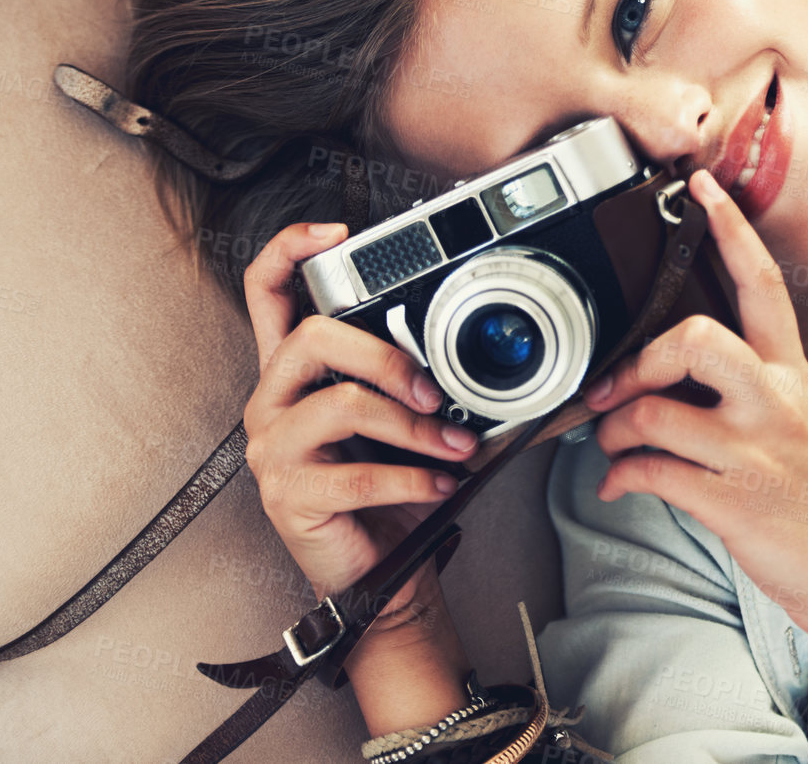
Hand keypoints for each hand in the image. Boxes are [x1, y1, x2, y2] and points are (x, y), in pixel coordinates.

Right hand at [241, 222, 481, 631]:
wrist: (382, 574)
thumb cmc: (396, 490)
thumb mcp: (417, 423)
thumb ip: (448, 383)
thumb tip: (540, 367)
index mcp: (297, 372)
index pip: (267, 292)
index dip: (290, 251)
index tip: (335, 232)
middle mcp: (273, 401)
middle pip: (310, 338)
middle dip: (385, 355)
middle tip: (435, 390)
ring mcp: (273, 449)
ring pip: (342, 406)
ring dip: (414, 427)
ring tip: (456, 445)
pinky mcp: (287, 495)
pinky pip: (355, 475)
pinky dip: (412, 476)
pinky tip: (441, 482)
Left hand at [582, 171, 807, 642]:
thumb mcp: (795, 422)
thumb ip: (744, 387)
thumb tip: (669, 375)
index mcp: (789, 373)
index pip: (762, 284)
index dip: (731, 230)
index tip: (701, 187)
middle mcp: (775, 402)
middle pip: (697, 337)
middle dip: (642, 359)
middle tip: (619, 385)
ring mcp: (756, 451)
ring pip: (657, 411)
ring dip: (614, 430)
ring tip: (613, 443)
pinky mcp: (734, 500)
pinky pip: (651, 472)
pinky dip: (619, 478)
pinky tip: (620, 484)